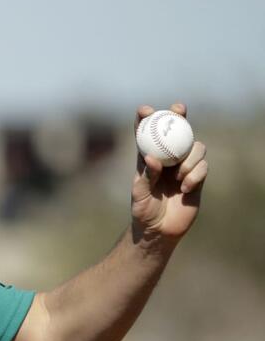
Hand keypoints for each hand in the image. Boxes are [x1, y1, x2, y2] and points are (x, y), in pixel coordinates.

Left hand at [131, 103, 207, 241]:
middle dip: (178, 117)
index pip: (146, 135)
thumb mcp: (139, 195)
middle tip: (178, 110)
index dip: (146, 119)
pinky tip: (185, 187)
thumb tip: (152, 157)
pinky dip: (195, 174)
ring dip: (189, 158)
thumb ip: (145, 176)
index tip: (145, 110)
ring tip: (179, 176)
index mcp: (148, 160)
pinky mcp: (197, 178)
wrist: (159, 230)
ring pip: (195, 147)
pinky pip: (203, 166)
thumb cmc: (143, 212)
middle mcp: (168, 159)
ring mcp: (184, 167)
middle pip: (177, 132)